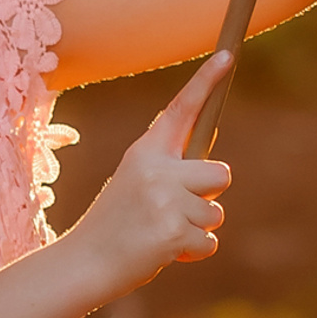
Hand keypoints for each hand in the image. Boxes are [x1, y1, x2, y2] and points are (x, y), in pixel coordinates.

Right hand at [69, 54, 232, 299]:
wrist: (87, 261)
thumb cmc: (117, 222)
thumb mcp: (137, 182)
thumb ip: (171, 170)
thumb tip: (215, 168)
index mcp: (145, 151)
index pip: (181, 109)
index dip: (206, 81)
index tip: (228, 56)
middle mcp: (156, 169)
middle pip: (220, 173)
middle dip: (208, 195)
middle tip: (176, 209)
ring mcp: (165, 200)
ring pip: (215, 212)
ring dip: (197, 228)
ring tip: (162, 233)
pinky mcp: (173, 232)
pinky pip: (209, 241)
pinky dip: (193, 252)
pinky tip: (165, 251)